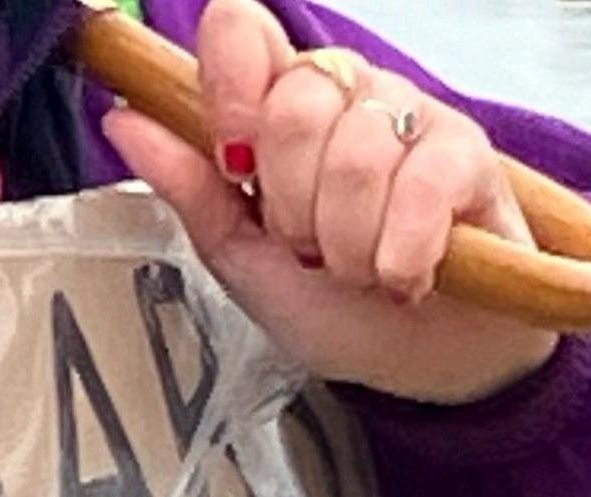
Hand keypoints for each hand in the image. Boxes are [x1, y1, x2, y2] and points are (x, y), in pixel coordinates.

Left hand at [101, 0, 575, 405]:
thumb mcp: (244, 261)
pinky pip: (420, 184)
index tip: (234, 162)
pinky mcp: (466, 155)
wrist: (425, 368)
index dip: (230, 84)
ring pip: (354, 153)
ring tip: (363, 271)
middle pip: (294, 102)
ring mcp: (409, 117)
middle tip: (313, 250)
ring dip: (349, 243)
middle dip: (294, 207)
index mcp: (280, 105)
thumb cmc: (338, 311)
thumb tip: (125, 121)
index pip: (242, 30)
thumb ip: (191, 190)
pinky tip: (406, 277)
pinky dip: (401, 253)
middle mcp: (344, 94)